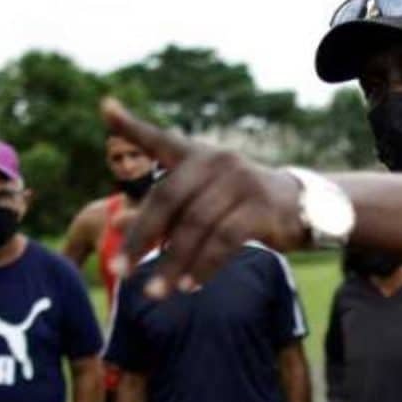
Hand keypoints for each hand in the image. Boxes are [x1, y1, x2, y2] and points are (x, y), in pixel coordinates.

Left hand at [100, 97, 307, 293]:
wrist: (294, 206)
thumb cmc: (234, 204)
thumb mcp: (197, 200)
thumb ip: (158, 211)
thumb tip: (114, 223)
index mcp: (195, 155)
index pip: (159, 139)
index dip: (131, 126)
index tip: (106, 109)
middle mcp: (216, 160)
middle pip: (168, 197)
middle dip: (140, 237)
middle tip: (118, 270)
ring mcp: (240, 181)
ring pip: (196, 225)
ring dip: (172, 263)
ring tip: (155, 292)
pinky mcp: (261, 207)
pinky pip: (225, 240)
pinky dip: (205, 265)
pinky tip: (189, 285)